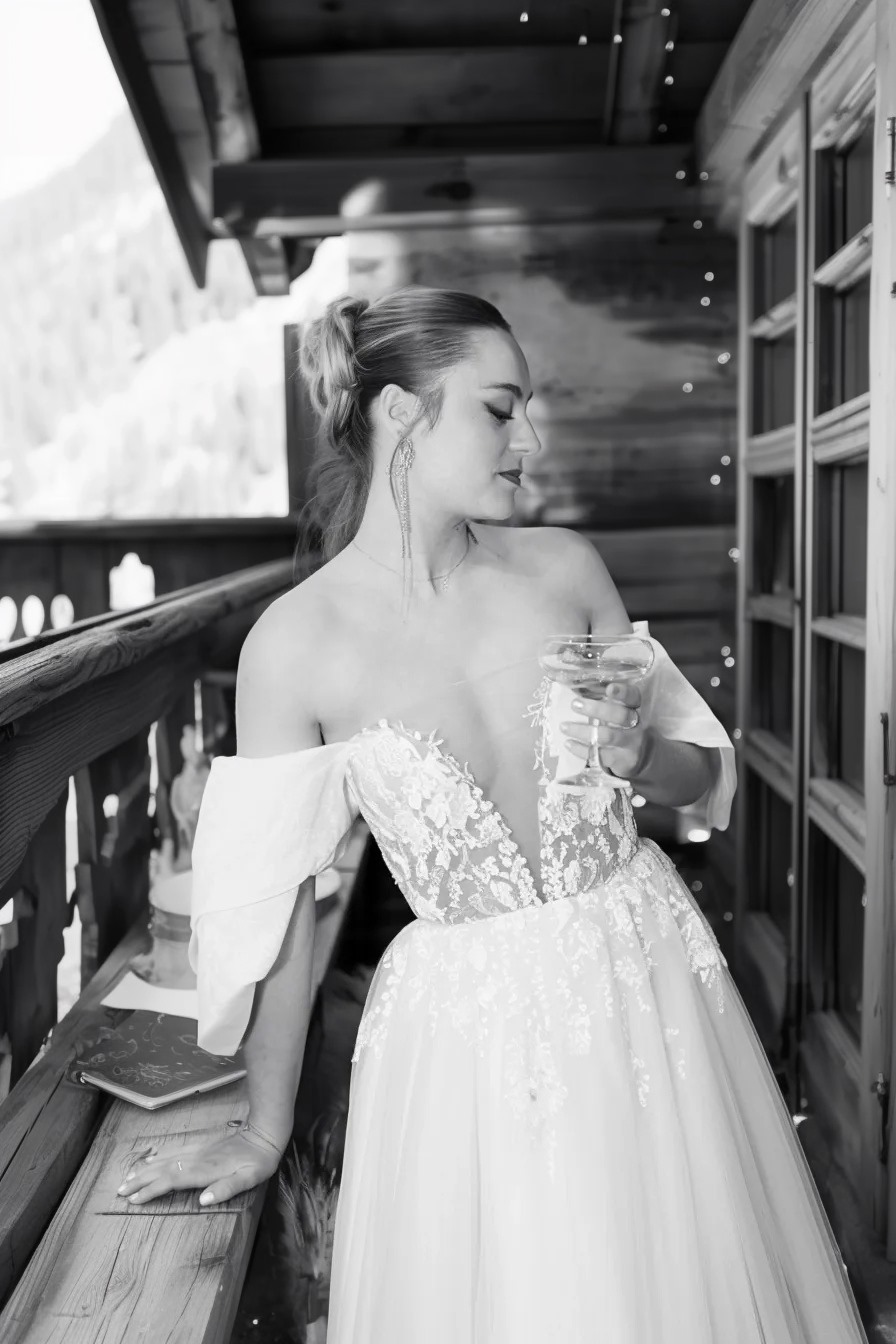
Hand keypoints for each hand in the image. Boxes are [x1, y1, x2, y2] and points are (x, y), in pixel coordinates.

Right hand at [116, 1124, 281, 1208]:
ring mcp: (198, 1150)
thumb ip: (226, 1189)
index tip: (134, 1200)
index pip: (172, 1180)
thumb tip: (203, 1200)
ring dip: (146, 1168)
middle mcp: (197, 1159)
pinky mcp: (201, 1145)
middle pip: (163, 1169)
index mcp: (206, 1170)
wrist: (264, 1134)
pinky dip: (159, 1155)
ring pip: (166, 1159)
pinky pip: (175, 1150)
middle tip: (119, 1191)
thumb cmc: (258, 1162)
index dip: (152, 1190)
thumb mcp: (249, 1179)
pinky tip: (151, 1157)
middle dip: (140, 1180)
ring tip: (127, 1177)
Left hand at [560, 680, 649, 779]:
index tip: (609, 688)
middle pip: (620, 716)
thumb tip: (580, 688)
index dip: (623, 692)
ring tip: (563, 726)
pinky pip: (600, 755)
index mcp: (637, 708)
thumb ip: (607, 700)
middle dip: (596, 709)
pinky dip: (581, 749)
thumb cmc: (624, 727)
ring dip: (582, 731)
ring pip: (607, 736)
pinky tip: (568, 743)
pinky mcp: (622, 761)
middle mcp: (639, 726)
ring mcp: (631, 745)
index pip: (633, 697)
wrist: (638, 759)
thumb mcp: (621, 712)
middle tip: (575, 704)